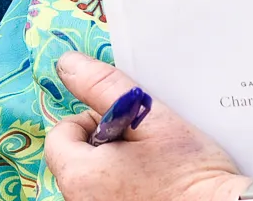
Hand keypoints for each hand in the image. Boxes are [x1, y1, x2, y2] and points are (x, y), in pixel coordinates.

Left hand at [42, 51, 249, 200]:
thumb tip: (68, 64)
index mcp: (81, 177)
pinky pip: (109, 197)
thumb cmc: (190, 172)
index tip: (123, 124)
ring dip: (113, 168)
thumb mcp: (150, 118)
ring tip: (151, 167)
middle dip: (103, 145)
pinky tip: (153, 187)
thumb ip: (104, 88)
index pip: (61, 136)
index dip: (90, 121)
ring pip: (93, 181)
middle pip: (76, 161)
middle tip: (142, 144)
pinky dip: (125, 188)